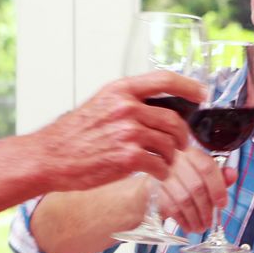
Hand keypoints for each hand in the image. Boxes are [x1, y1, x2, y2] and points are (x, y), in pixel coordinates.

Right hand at [33, 71, 205, 190]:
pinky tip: (156, 173)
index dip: (189, 87)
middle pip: (174, 120)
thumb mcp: (101, 104)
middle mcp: (126, 108)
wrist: (51, 157)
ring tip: (164, 161)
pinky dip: (163, 171)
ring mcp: (128, 133)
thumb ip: (128, 101)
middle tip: (181, 144)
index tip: (202, 95)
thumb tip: (159, 106)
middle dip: (182, 135)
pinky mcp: (128, 158)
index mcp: (120, 90)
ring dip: (172, 156)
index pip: (165, 80)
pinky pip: (161, 164)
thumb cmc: (74, 134)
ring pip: (170, 144)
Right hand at [157, 147, 238, 232]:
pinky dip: (182, 220)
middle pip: (196, 186)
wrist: (152, 184)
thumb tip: (232, 174)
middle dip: (206, 209)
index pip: (207, 167)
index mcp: (191, 153)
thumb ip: (219, 176)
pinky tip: (188, 226)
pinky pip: (171, 207)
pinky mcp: (153, 189)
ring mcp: (162, 174)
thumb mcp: (202, 176)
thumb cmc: (182, 179)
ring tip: (200, 227)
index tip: (222, 204)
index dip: (218, 188)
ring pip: (184, 199)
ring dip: (195, 218)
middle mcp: (175, 160)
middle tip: (210, 222)